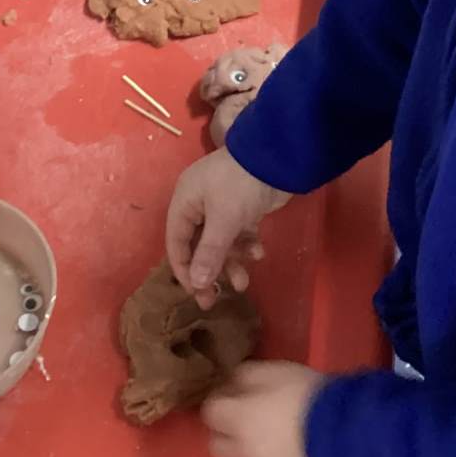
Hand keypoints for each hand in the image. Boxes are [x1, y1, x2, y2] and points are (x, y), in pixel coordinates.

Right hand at [166, 147, 289, 306]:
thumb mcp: (223, 220)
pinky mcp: (244, 207)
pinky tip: (259, 252)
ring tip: (244, 281)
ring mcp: (223, 205)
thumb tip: (197, 284)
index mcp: (184, 201)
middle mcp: (200, 204)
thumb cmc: (241, 185)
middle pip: (198, 245)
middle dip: (209, 271)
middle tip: (214, 300)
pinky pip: (239, 233)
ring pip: (221, 242)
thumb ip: (209, 253)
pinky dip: (246, 245)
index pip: (176, 243)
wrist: (279, 156)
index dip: (184, 270)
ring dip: (231, 262)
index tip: (196, 293)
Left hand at [204, 362, 328, 456]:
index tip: (238, 398)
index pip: (211, 411)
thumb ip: (248, 376)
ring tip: (268, 455)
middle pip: (217, 445)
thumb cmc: (312, 398)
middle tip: (252, 426)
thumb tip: (233, 385)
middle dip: (229, 435)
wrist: (347, 440)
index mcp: (236, 418)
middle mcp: (237, 454)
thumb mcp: (279, 370)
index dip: (224, 403)